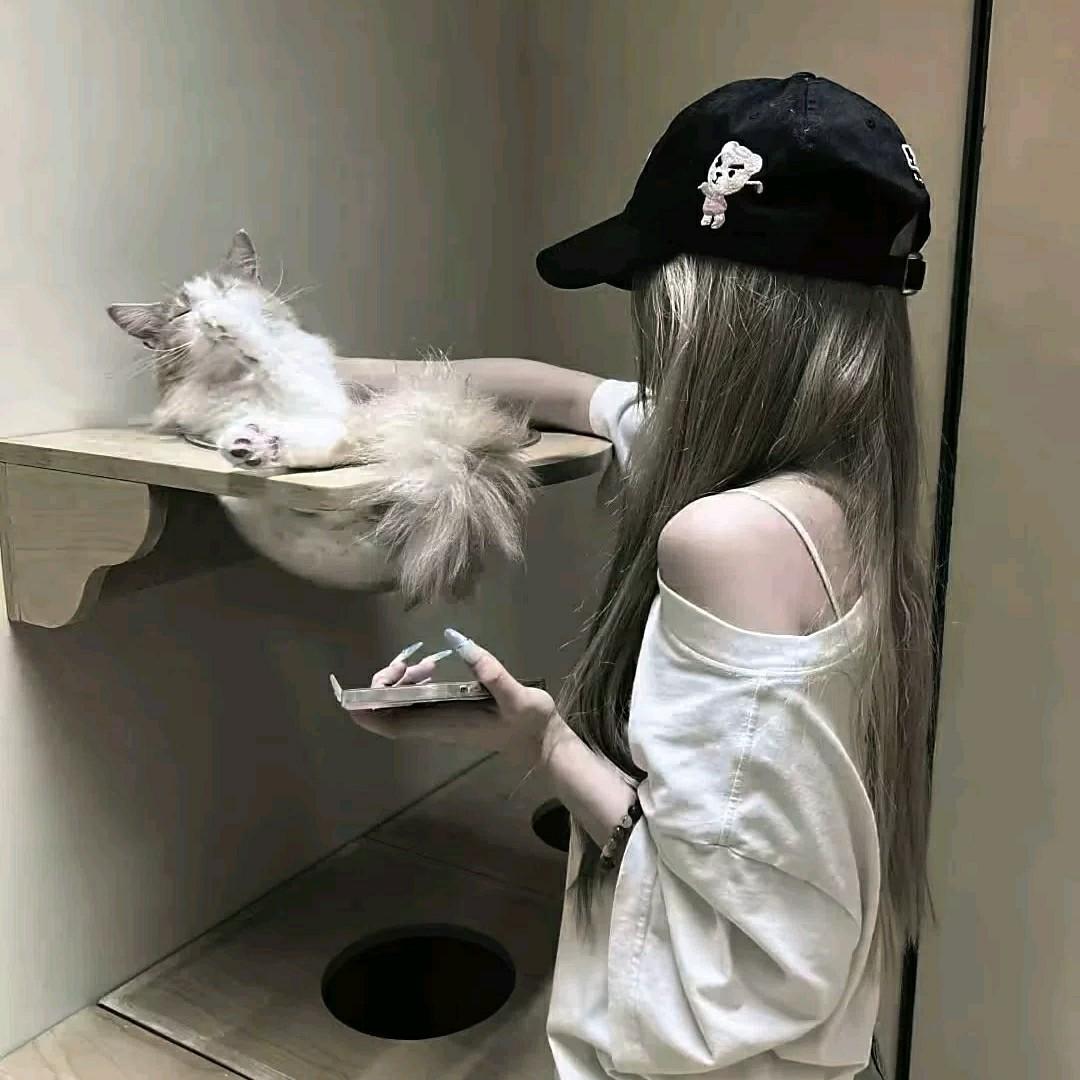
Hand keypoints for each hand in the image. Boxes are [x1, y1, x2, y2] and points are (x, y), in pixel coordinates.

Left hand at [349, 628, 558, 762]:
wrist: (543, 744)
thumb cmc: (530, 722)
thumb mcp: (515, 695)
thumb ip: (488, 669)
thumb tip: (455, 638)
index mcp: (444, 723)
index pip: (391, 724)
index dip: (366, 711)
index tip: (351, 693)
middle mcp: (435, 726)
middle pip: (390, 712)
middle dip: (385, 684)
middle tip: (406, 661)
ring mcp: (440, 722)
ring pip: (402, 706)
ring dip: (401, 682)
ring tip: (426, 662)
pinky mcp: (447, 716)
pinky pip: (416, 703)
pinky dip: (414, 684)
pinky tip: (433, 668)